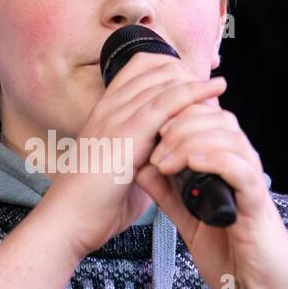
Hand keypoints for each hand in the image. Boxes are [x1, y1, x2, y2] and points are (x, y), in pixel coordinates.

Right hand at [42, 51, 227, 259]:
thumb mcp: (125, 174)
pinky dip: (196, 91)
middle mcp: (109, 107)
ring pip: (165, 79)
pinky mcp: (127, 131)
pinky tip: (216, 90)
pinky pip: (168, 101)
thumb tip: (172, 163)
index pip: (140, 69)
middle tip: (211, 92)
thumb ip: (147, 161)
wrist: (68, 222)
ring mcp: (116, 116)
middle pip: (156, 66)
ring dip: (196, 82)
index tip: (195, 86)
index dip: (172, 71)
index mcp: (105, 113)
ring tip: (219, 91)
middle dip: (188, 74)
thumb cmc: (94, 206)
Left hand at [134, 101, 287, 288]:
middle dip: (181, 126)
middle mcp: (242, 166)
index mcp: (226, 165)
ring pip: (230, 138)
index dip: (179, 116)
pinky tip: (194, 163)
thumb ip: (168, 193)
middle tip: (156, 151)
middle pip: (218, 119)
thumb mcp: (188, 218)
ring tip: (167, 161)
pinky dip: (217, 160)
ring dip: (193, 141)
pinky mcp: (256, 203)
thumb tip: (141, 167)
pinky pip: (242, 170)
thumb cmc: (229, 253)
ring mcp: (251, 182)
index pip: (207, 118)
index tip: (152, 134)